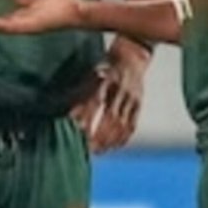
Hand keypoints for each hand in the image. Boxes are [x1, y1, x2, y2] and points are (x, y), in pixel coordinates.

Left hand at [72, 37, 148, 152]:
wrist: (131, 56)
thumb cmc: (105, 65)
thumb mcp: (90, 74)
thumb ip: (80, 94)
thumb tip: (69, 117)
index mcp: (105, 80)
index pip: (96, 104)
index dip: (88, 120)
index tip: (78, 134)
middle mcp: (120, 90)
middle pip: (111, 119)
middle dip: (99, 136)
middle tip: (88, 150)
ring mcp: (132, 98)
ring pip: (122, 124)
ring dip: (110, 140)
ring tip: (99, 151)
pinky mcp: (139, 104)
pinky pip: (132, 125)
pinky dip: (123, 138)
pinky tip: (114, 146)